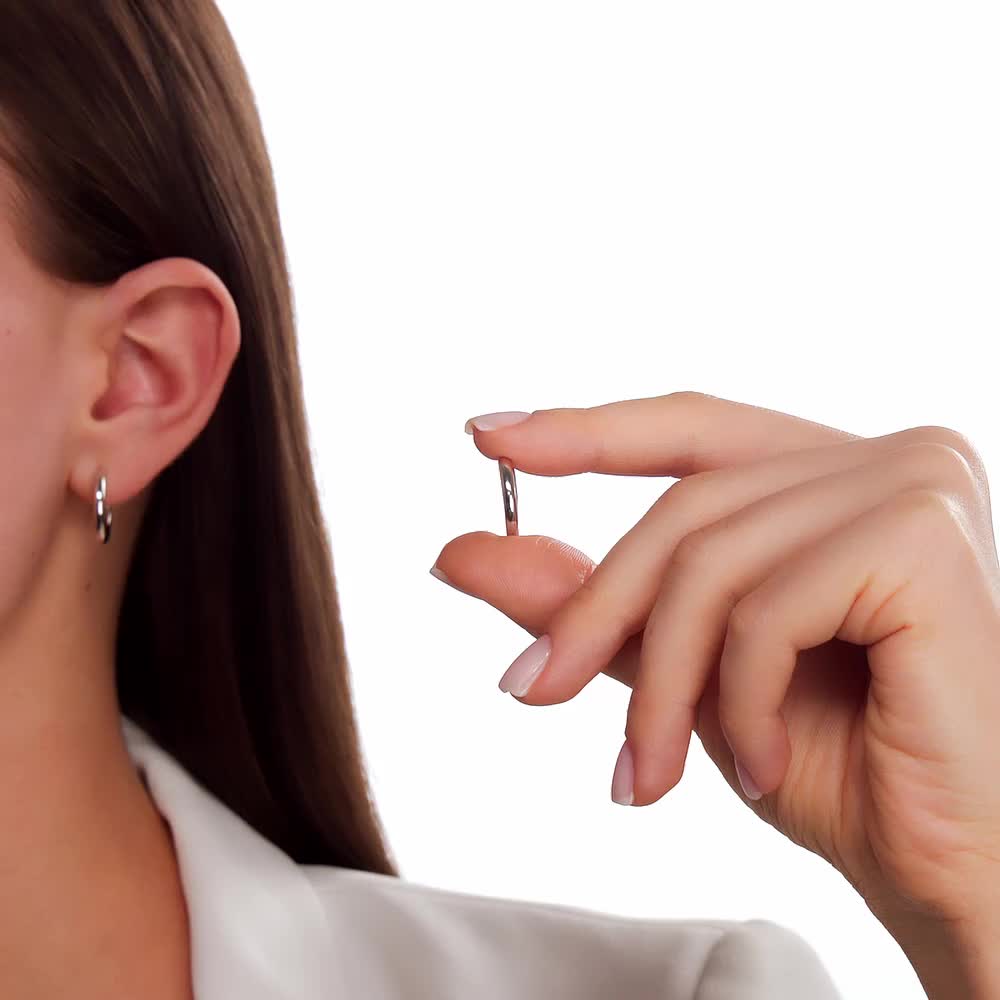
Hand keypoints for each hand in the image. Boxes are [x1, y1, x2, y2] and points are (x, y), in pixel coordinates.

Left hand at [431, 392, 999, 958]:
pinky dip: (738, 702)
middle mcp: (884, 456)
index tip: (488, 436)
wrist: (953, 867)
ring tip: (647, 775)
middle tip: (531, 692)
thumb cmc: (840, 765)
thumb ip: (591, 602)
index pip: (690, 428)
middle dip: (597, 612)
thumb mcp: (687, 668)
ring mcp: (911, 485)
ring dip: (659, 684)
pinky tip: (760, 767)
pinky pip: (765, 609)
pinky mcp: (922, 541)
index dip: (585, 430)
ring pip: (709, 562)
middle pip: (684, 508)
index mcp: (834, 475)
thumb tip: (464, 552)